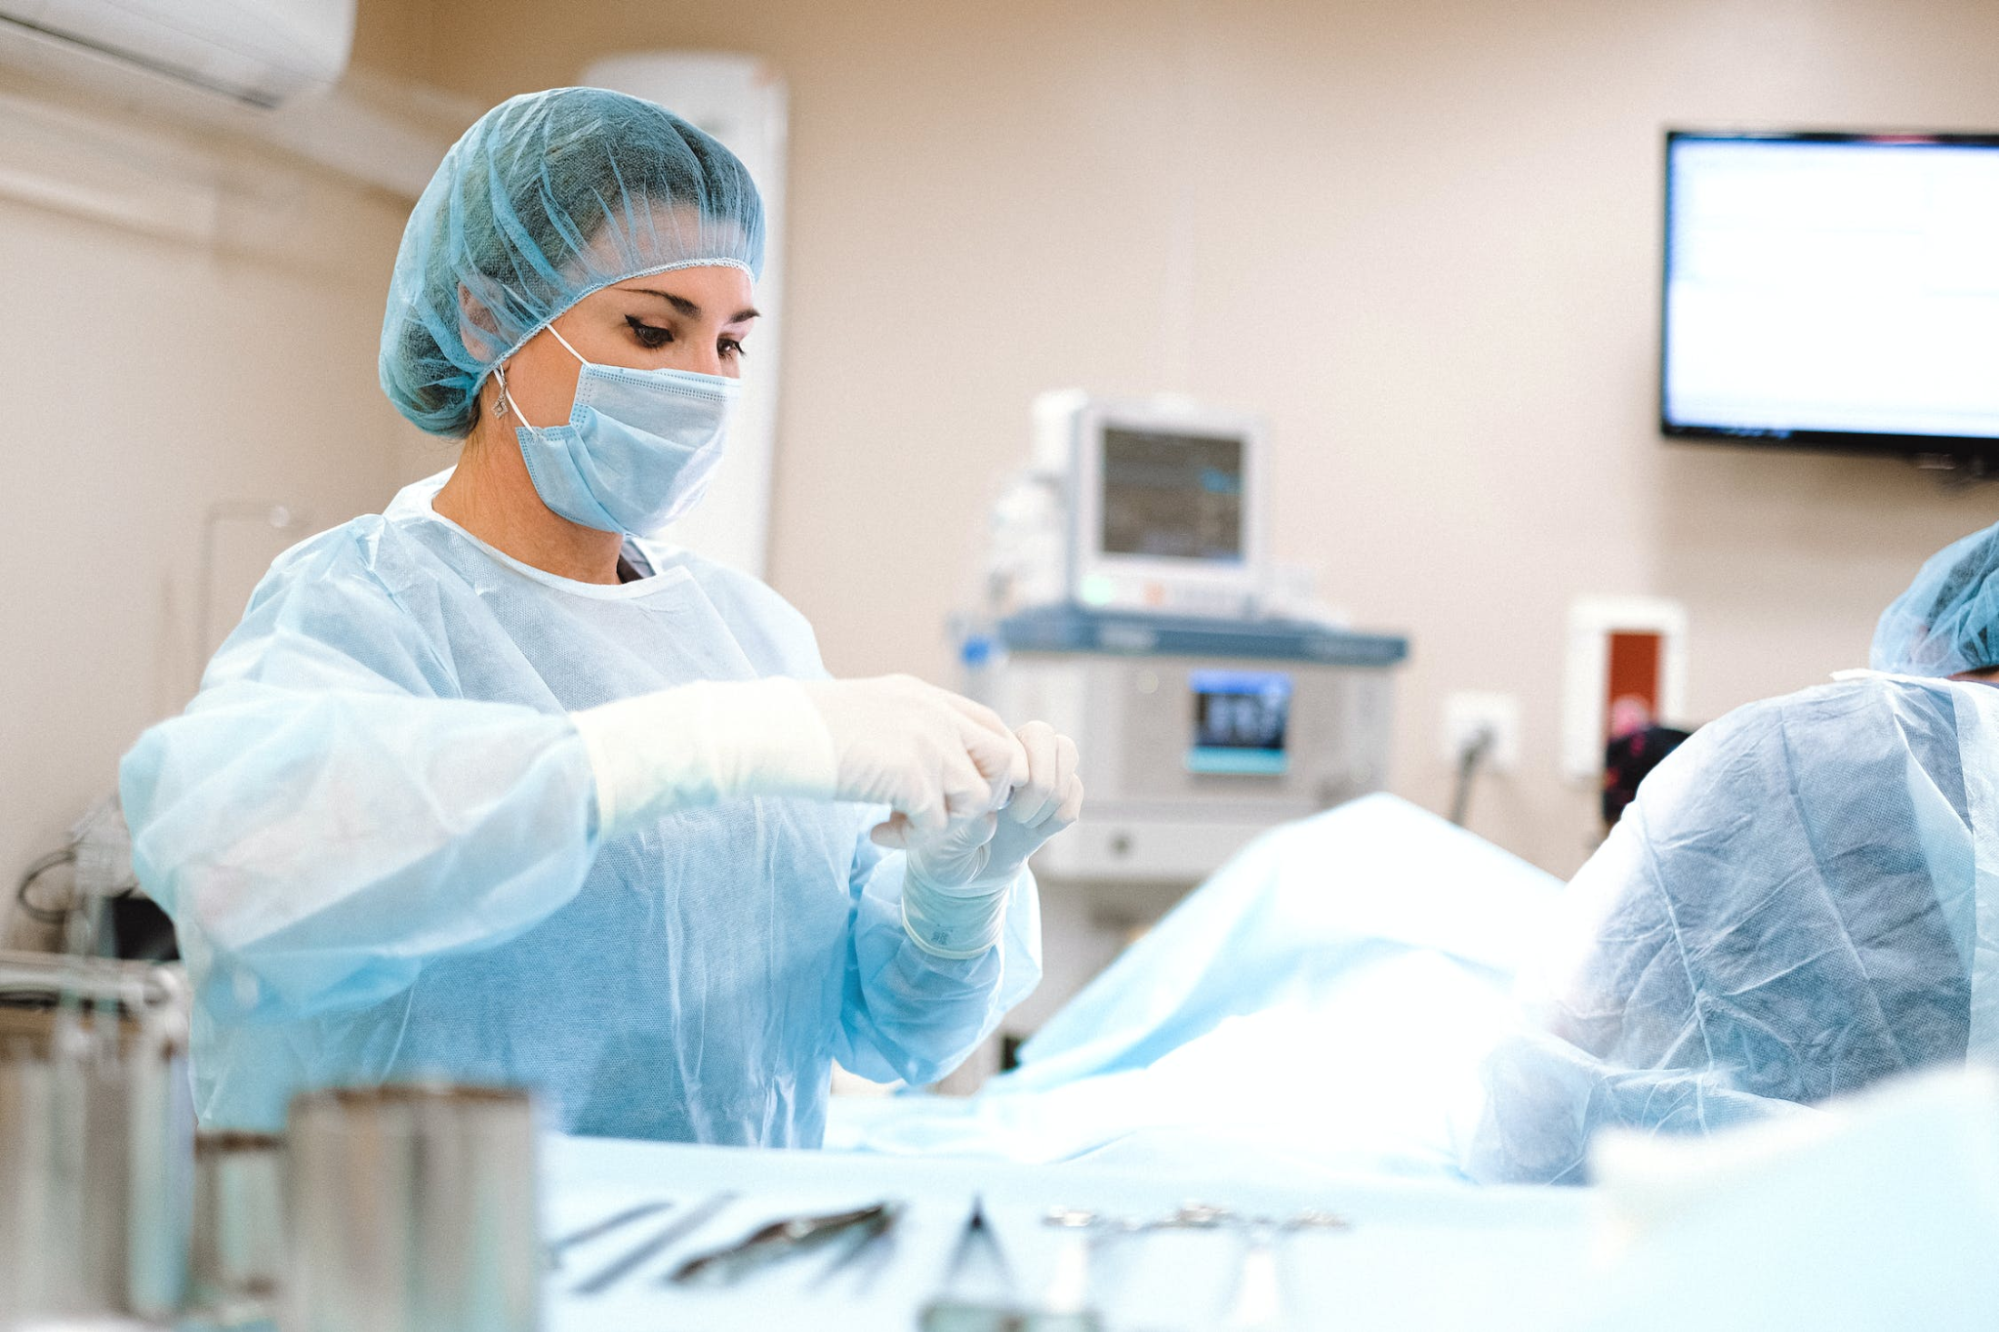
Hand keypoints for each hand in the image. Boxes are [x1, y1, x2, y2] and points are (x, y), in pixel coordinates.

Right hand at [801, 676, 1027, 835]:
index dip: (988, 764)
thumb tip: (928, 762)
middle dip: (982, 796)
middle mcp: (936, 715)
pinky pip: (937, 825)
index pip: (992, 726)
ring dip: (945, 822)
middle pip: (1005, 761)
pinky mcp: (912, 776)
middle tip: (941, 812)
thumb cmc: (806, 728)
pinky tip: (878, 833)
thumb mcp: (871, 711)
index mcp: (926, 696)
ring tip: (902, 824)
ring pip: (977, 799)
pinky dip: (909, 839)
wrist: (776, 732)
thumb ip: (907, 726)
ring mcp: (928, 743)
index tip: (955, 789)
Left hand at [886, 720, 1083, 883]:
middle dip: (1041, 781)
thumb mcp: (941, 844)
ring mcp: (1036, 773)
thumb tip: (994, 816)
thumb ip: (965, 827)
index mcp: (977, 754)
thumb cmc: (943, 853)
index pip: (1005, 734)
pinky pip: (1077, 790)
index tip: (997, 806)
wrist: (965, 877)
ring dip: (1053, 797)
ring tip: (1026, 822)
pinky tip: (1036, 832)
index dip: (1016, 772)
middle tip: (1018, 816)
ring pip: (1068, 753)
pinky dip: (1060, 816)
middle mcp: (1009, 754)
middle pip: (1047, 735)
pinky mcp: (1055, 798)